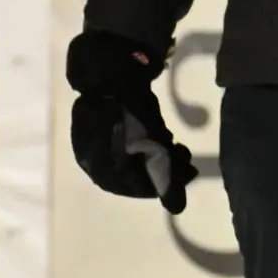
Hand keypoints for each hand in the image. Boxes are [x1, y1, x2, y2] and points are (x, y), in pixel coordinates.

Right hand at [66, 28, 195, 210]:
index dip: (163, 184)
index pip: (134, 187)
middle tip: (187, 158)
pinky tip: (158, 134)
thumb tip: (178, 209)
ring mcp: (91, 141)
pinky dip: (143, 144)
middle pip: (133, 174)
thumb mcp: (154, 142)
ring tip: (176, 145)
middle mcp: (91, 160)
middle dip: (163, 168)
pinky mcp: (96, 125)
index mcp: (101, 167)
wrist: (109, 68)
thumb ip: (166, 174)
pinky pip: (122, 144)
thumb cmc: (131, 108)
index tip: (186, 175)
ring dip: (156, 155)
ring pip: (129, 158)